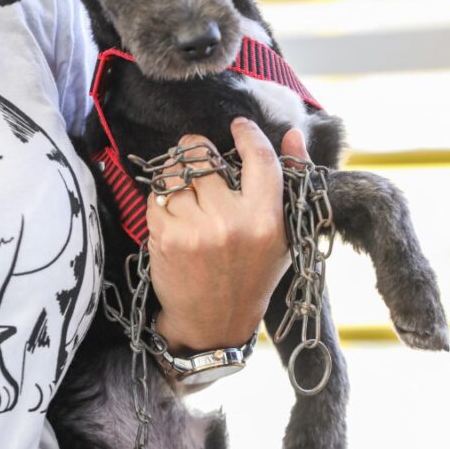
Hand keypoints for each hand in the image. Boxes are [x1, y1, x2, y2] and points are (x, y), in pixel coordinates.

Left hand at [147, 117, 309, 353]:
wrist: (214, 323)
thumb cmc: (252, 274)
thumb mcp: (283, 234)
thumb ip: (290, 180)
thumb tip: (293, 132)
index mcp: (267, 219)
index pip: (260, 159)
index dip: (248, 134)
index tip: (239, 125)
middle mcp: (232, 222)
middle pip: (204, 157)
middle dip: (196, 149)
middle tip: (196, 156)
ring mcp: (197, 229)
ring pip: (175, 174)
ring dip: (175, 175)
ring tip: (184, 190)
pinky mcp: (166, 237)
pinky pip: (156, 196)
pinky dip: (160, 200)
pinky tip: (173, 215)